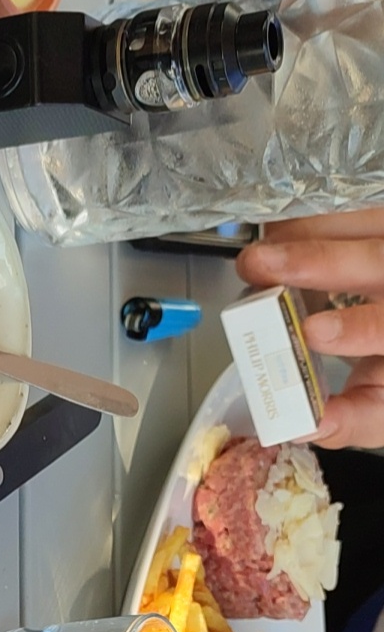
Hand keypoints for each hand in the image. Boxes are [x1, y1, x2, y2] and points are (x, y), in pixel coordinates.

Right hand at [236, 210, 383, 447]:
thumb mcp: (382, 404)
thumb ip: (351, 419)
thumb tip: (306, 425)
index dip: (356, 327)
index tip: (313, 332)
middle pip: (376, 257)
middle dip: (315, 260)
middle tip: (260, 266)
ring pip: (361, 219)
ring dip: (303, 231)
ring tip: (260, 251)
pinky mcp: (376, 222)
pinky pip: (348, 206)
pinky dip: (309, 216)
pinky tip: (277, 231)